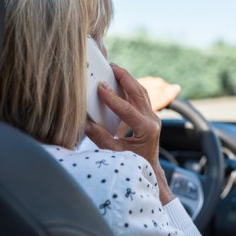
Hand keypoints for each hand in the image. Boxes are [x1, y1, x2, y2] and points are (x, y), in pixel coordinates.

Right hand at [85, 63, 173, 203]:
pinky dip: (130, 88)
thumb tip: (82, 121)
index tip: (100, 86)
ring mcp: (153, 117)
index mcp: (147, 130)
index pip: (128, 109)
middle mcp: (153, 121)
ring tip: (114, 69)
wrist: (149, 169)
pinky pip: (141, 97)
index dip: (112, 97)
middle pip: (139, 93)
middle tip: (111, 66)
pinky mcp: (150, 116)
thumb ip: (99, 136)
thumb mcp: (113, 152)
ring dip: (128, 80)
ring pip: (141, 93)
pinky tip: (120, 82)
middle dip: (124, 78)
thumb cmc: (132, 164)